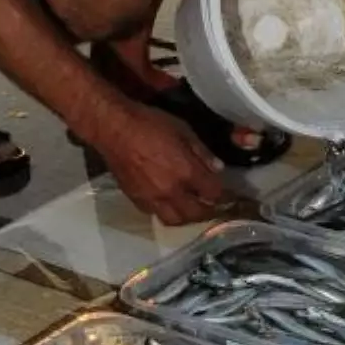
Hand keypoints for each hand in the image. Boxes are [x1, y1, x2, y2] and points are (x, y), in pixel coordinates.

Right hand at [97, 105, 229, 226]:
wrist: (114, 129)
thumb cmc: (150, 123)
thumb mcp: (183, 130)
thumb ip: (202, 152)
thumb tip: (218, 170)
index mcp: (186, 173)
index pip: (213, 194)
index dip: (225, 195)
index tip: (230, 194)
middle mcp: (171, 192)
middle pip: (196, 214)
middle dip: (209, 211)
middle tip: (214, 205)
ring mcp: (152, 199)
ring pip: (176, 220)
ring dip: (188, 217)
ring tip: (192, 208)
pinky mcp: (136, 200)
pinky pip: (156, 214)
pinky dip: (167, 211)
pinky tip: (169, 202)